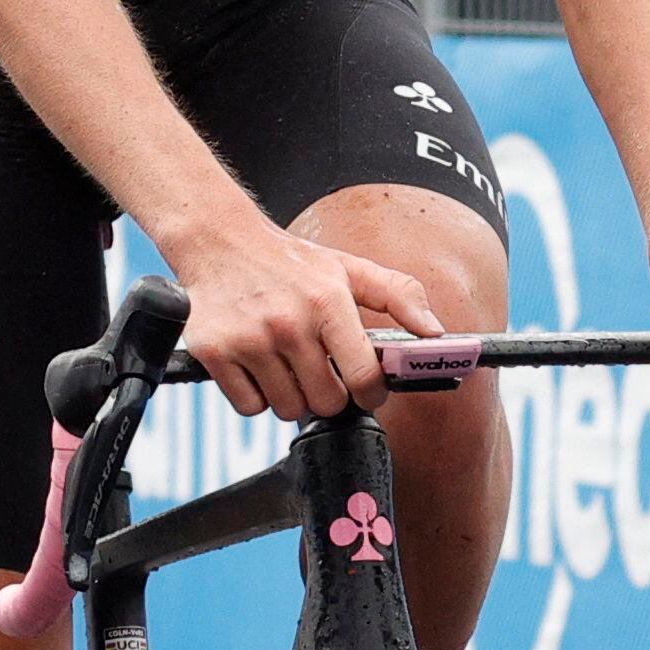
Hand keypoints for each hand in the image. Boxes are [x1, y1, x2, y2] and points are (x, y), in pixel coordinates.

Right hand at [173, 215, 441, 420]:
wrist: (219, 240)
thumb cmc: (289, 261)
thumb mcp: (348, 269)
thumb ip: (399, 295)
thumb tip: (435, 332)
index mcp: (327, 301)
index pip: (363, 377)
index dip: (371, 393)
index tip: (366, 390)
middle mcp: (288, 322)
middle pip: (326, 402)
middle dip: (329, 393)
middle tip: (320, 370)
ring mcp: (249, 340)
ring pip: (287, 409)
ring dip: (291, 395)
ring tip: (286, 363)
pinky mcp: (214, 353)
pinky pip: (249, 407)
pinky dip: (255, 396)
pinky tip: (258, 366)